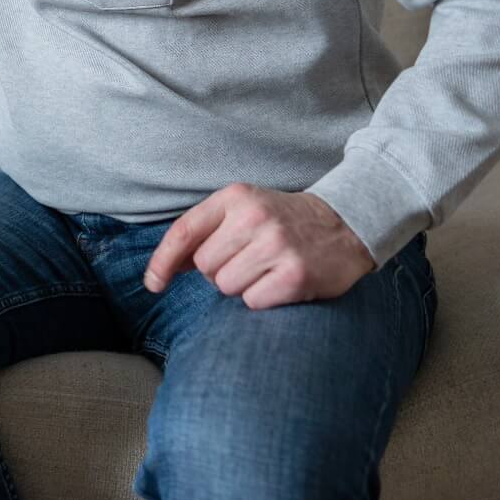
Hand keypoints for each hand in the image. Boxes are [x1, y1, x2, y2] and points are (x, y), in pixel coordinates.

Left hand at [141, 185, 376, 309]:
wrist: (346, 225)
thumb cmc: (284, 222)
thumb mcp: (244, 210)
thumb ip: (206, 232)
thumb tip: (167, 266)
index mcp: (235, 197)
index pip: (184, 231)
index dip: (162, 261)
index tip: (153, 284)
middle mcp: (254, 217)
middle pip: (204, 266)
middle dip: (219, 272)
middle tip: (248, 261)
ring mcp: (276, 246)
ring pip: (226, 286)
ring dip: (241, 286)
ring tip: (265, 270)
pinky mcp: (295, 275)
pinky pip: (253, 302)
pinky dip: (263, 299)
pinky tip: (281, 283)